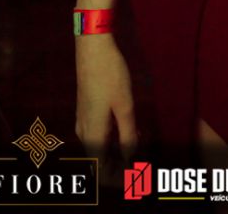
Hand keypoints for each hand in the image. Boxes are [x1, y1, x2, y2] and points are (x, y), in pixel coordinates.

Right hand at [75, 35, 137, 165]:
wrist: (92, 47)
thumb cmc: (110, 75)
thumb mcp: (125, 106)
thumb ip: (128, 135)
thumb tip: (131, 159)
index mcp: (92, 134)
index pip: (100, 171)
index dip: (118, 179)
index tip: (137, 175)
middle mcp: (84, 131)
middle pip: (100, 161)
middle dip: (121, 165)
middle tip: (143, 160)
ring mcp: (83, 120)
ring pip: (100, 147)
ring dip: (119, 151)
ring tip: (141, 142)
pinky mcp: (86, 110)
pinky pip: (99, 134)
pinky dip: (114, 138)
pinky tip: (131, 128)